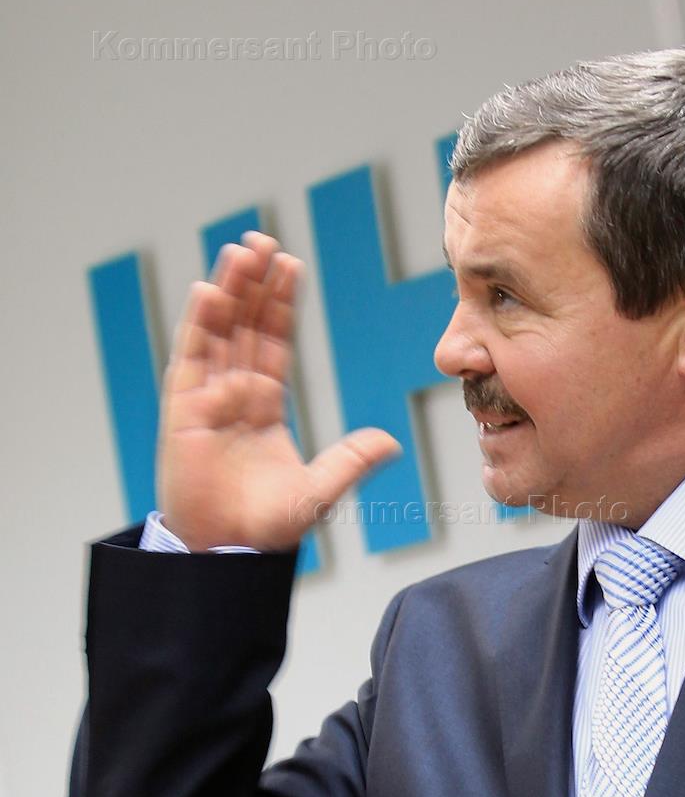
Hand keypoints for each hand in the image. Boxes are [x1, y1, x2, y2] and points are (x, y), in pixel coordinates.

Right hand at [157, 232, 399, 551]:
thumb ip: (350, 461)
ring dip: (230, 291)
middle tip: (264, 241)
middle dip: (255, 284)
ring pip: (218, 332)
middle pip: (244, 326)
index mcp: (264, 406)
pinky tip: (211, 290)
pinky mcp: (183, 412)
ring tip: (242, 250)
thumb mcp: (319, 490)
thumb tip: (391, 441)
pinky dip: (200, 325)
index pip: (273, 342)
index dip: (281, 305)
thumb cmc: (266, 528)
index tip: (290, 267)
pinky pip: (191, 360)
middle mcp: (234, 395)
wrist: (227, 555)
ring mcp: (206, 400)